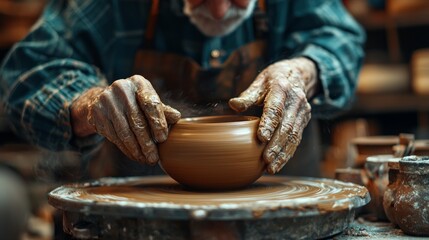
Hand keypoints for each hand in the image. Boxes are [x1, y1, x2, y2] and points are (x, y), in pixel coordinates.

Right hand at [71, 75, 180, 164]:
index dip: (158, 122)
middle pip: (137, 121)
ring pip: (124, 131)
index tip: (163, 139)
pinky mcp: (96, 113)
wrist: (104, 99)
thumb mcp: (148, 102)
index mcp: (138, 83)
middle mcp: (121, 88)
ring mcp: (106, 100)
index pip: (150, 104)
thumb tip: (177, 117)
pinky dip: (125, 148)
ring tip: (145, 160)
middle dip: (147, 143)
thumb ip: (162, 110)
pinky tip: (134, 155)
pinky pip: (113, 136)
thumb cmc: (134, 102)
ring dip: (136, 149)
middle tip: (154, 158)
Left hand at [229, 58, 317, 173]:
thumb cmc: (272, 81)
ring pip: (294, 136)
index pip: (276, 108)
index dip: (269, 123)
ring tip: (271, 167)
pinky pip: (297, 139)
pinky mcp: (304, 121)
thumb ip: (247, 96)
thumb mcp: (259, 83)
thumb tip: (233, 105)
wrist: (297, 74)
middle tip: (265, 159)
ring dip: (283, 153)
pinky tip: (278, 164)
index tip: (261, 138)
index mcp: (282, 88)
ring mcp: (303, 111)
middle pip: (286, 126)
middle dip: (276, 144)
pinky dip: (287, 153)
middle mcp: (296, 100)